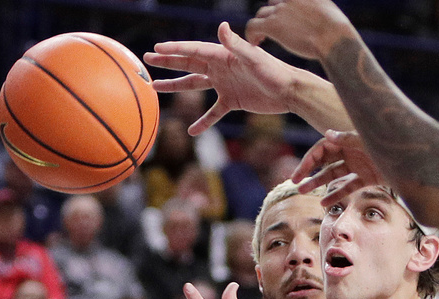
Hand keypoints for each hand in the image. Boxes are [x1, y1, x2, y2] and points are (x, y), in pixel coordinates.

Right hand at [145, 22, 295, 134]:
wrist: (290, 92)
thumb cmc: (274, 73)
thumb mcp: (253, 59)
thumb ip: (236, 45)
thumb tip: (221, 26)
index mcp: (223, 55)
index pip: (194, 50)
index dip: (174, 50)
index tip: (156, 49)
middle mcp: (221, 68)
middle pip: (189, 63)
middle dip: (168, 62)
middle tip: (147, 60)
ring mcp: (225, 84)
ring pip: (195, 84)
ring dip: (176, 85)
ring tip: (156, 87)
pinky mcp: (233, 101)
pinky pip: (213, 112)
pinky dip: (203, 121)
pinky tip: (192, 131)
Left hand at [245, 0, 355, 60]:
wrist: (333, 39)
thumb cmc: (336, 31)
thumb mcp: (327, 10)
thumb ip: (316, 8)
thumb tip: (318, 16)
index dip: (281, 6)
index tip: (283, 18)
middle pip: (272, 3)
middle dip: (271, 15)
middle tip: (273, 29)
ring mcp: (280, 11)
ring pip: (260, 14)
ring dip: (260, 25)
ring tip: (261, 38)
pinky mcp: (272, 25)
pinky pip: (252, 26)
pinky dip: (251, 34)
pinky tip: (256, 43)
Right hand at [293, 129, 384, 204]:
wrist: (415, 161)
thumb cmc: (391, 145)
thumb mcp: (367, 141)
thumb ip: (348, 138)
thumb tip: (327, 134)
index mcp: (348, 140)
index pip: (322, 149)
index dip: (308, 161)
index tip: (297, 174)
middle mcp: (352, 151)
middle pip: (325, 162)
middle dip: (309, 172)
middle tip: (295, 185)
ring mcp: (359, 165)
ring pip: (333, 175)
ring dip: (318, 183)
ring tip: (303, 193)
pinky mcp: (368, 178)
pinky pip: (348, 186)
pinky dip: (336, 194)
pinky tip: (323, 203)